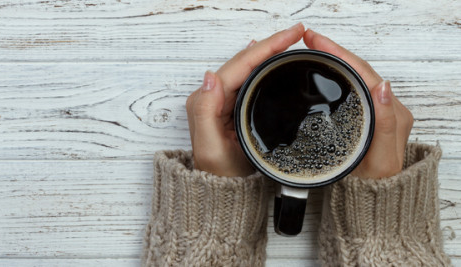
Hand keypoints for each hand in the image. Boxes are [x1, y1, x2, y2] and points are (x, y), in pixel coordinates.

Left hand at [186, 23, 305, 176]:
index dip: (266, 47)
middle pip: (244, 61)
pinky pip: (248, 79)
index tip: (291, 35)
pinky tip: (269, 58)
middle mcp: (212, 96)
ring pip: (247, 67)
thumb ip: (205, 111)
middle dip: (270, 44)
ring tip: (288, 39)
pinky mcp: (232, 106)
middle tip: (297, 32)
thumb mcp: (211, 147)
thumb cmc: (219, 173)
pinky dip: (262, 65)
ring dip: (267, 51)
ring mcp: (223, 100)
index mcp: (207, 100)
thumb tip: (210, 76)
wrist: (222, 190)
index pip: (239, 65)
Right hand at [303, 29, 413, 178]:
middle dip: (333, 49)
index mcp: (392, 112)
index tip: (316, 40)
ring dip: (333, 59)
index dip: (339, 53)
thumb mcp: (381, 157)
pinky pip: (349, 87)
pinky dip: (334, 74)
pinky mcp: (362, 116)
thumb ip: (385, 123)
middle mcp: (385, 107)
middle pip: (358, 69)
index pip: (363, 72)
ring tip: (312, 48)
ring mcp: (373, 111)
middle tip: (308, 38)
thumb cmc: (375, 182)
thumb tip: (384, 86)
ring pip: (353, 76)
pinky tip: (322, 71)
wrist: (371, 200)